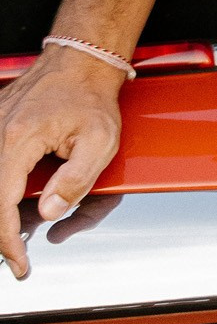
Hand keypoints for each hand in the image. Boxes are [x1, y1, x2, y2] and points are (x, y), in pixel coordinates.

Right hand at [0, 47, 125, 278]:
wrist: (82, 59)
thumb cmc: (92, 97)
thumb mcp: (99, 142)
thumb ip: (75, 182)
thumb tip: (50, 213)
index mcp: (19, 140)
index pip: (2, 206)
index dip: (8, 242)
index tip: (19, 264)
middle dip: (1, 233)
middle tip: (18, 255)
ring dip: (1, 212)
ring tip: (18, 234)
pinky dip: (2, 191)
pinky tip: (16, 205)